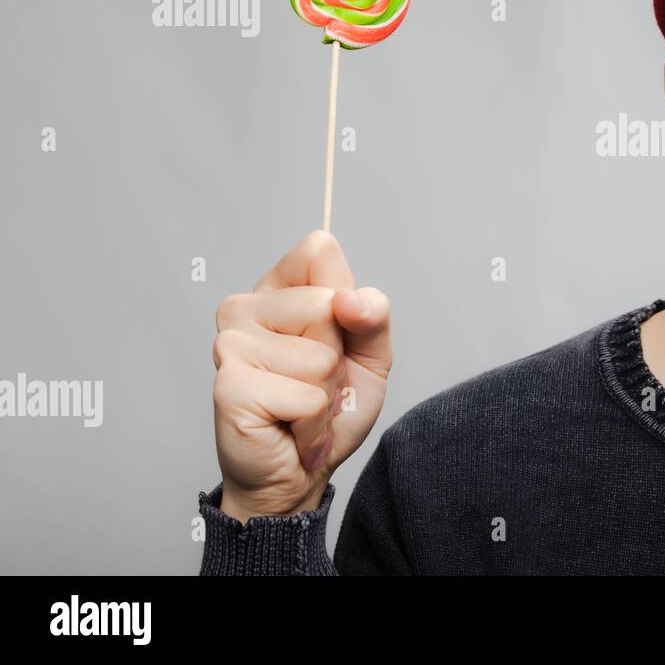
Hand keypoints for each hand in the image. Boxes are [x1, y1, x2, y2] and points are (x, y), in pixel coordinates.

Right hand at [210, 230, 391, 521]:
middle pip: (325, 304)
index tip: (335, 333)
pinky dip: (315, 425)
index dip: (345, 296)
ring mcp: (231, 345)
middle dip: (338, 355)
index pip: (319, 249)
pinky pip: (308, 399)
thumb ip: (373, 314)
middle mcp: (244, 308)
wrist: (300, 475)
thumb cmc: (331, 410)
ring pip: (320, 357)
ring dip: (325, 394)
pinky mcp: (230, 386)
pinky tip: (291, 429)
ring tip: (301, 407)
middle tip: (316, 383)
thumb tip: (348, 300)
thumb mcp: (370, 353)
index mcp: (278, 290)